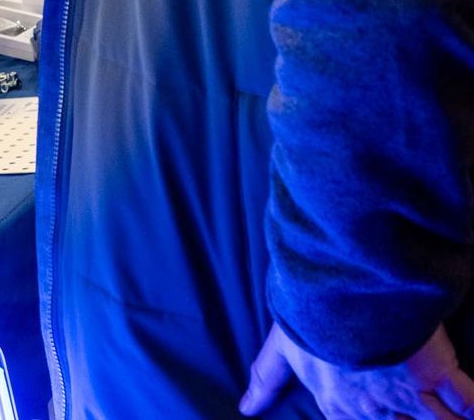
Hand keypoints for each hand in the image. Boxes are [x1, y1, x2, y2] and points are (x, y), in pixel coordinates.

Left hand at [242, 323, 473, 418]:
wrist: (343, 292)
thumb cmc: (309, 318)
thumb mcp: (281, 348)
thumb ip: (268, 379)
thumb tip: (247, 408)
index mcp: (337, 401)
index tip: (373, 418)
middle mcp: (374, 406)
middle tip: (405, 412)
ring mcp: (408, 393)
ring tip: (445, 415)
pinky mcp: (437, 373)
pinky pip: (466, 400)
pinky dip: (472, 407)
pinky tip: (472, 411)